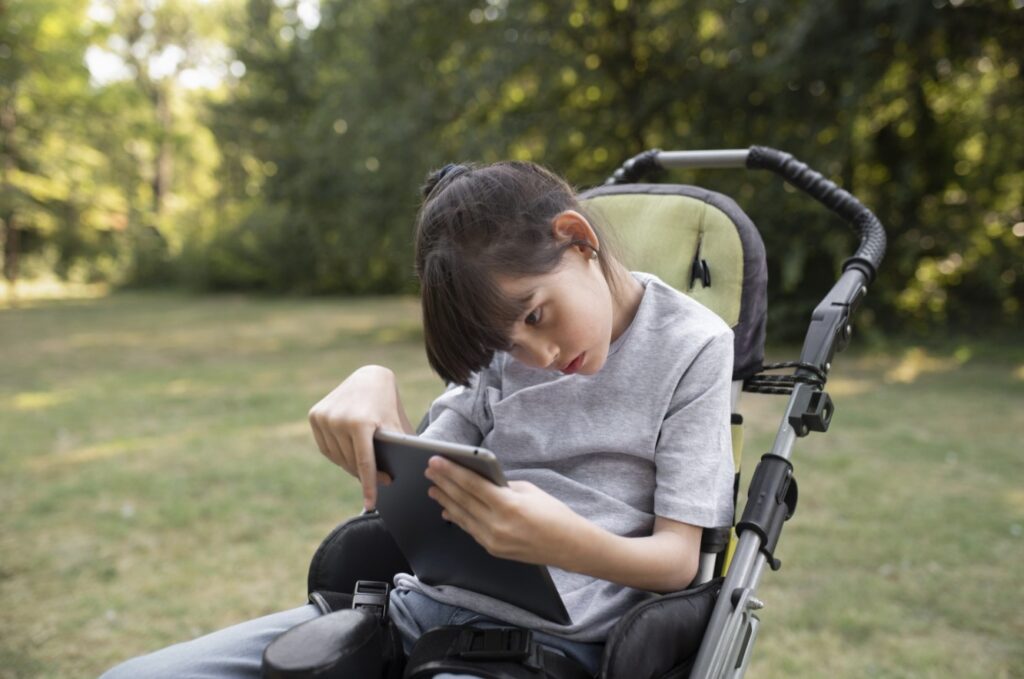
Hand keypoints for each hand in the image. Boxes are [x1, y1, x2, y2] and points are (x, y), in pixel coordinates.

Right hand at [308, 365, 413, 509]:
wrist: (369, 376)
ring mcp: (324, 417)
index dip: (368, 485)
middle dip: (365, 475)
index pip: (364, 463)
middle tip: (382, 482)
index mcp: (361, 422)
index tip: (371, 505)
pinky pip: (326, 448)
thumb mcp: (397, 425)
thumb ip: (398, 449)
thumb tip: (399, 479)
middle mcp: (339, 419)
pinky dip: (338, 455)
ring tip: (367, 468)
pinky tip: (350, 456)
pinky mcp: (315, 415)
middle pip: (351, 462)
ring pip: (337, 457)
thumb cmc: (389, 404)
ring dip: (351, 466)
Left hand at [423, 456, 582, 565]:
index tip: (436, 461)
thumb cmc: (553, 514)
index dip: (451, 472)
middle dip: (444, 483)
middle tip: (429, 471)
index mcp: (508, 505)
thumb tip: (481, 481)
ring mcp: (493, 540)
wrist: (569, 546)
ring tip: (433, 488)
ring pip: (462, 517)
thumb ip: (502, 486)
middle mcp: (497, 525)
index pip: (472, 485)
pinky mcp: (493, 549)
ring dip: (445, 501)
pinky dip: (457, 518)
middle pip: (462, 500)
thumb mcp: (529, 490)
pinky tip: (447, 509)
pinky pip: (470, 529)